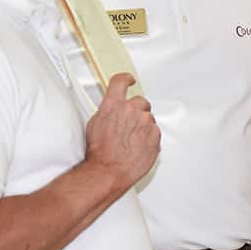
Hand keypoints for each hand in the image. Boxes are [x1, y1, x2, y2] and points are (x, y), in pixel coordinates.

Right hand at [85, 73, 159, 190]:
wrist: (109, 170)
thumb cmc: (100, 152)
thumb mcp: (95, 123)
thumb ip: (108, 110)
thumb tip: (113, 108)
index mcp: (114, 105)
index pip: (121, 81)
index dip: (126, 79)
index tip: (130, 80)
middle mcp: (131, 110)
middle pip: (140, 101)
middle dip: (136, 110)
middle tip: (129, 124)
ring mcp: (145, 122)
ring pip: (148, 118)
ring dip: (142, 125)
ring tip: (131, 140)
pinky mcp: (155, 135)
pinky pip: (154, 132)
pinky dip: (148, 137)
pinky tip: (137, 146)